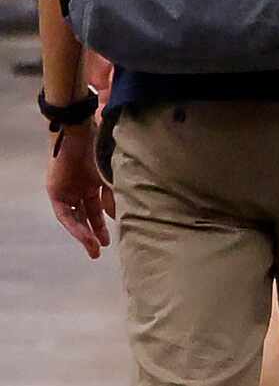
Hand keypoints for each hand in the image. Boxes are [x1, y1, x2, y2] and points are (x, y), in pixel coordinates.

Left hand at [46, 120, 114, 257]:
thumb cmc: (100, 150)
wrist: (81, 134)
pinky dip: (75, 226)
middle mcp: (79, 189)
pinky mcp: (56, 192)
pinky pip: (65, 214)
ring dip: (84, 234)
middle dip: (94, 234)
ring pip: (75, 218)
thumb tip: (116, 217)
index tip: (112, 240)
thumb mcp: (111, 178)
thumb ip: (113, 198)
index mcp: (93, 184)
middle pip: (86, 216)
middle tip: (101, 250)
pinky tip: (85, 236)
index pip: (98, 209)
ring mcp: (67, 191)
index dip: (104, 224)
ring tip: (94, 248)